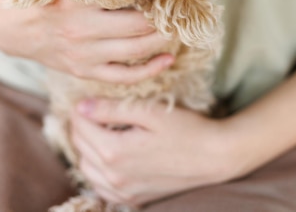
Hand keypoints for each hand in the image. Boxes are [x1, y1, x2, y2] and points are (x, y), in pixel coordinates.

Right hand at [0, 0, 174, 82]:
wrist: (13, 29)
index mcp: (76, 0)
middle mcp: (81, 29)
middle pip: (137, 25)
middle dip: (163, 17)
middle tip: (181, 7)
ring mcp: (84, 54)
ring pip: (135, 50)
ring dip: (162, 39)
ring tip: (178, 28)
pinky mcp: (85, 71)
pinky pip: (123, 76)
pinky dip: (149, 70)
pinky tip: (168, 60)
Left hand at [70, 98, 231, 206]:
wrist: (215, 157)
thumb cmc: (187, 129)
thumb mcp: (151, 112)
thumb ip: (112, 109)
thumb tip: (81, 107)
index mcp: (114, 151)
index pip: (80, 125)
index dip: (81, 108)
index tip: (88, 97)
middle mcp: (113, 176)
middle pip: (80, 146)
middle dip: (82, 125)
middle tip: (94, 109)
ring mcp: (123, 190)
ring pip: (86, 167)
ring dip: (87, 147)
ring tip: (102, 130)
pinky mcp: (133, 198)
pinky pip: (101, 186)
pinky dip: (98, 170)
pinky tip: (111, 156)